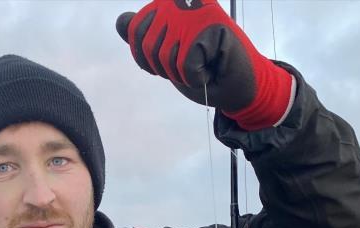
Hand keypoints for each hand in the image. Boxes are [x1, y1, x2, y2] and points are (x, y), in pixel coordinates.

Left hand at [116, 0, 293, 129]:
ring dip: (183, 75)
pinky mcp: (212, 27)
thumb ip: (144, 36)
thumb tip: (121, 21)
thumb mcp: (168, 55)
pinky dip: (197, 78)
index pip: (135, 31)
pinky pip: (186, 65)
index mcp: (170, 3)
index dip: (147, 57)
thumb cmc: (206, 70)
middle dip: (166, 68)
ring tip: (203, 65)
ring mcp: (198, 10)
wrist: (239, 86)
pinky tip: (212, 68)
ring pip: (167, 57)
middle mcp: (183, 0)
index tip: (172, 58)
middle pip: (148, 46)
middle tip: (190, 64)